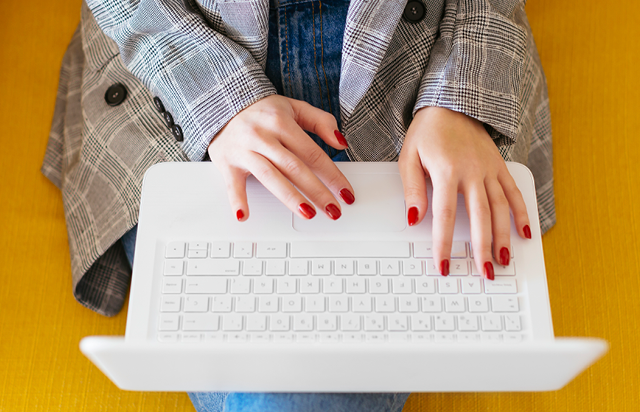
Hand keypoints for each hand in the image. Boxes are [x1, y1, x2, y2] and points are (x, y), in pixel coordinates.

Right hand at [208, 95, 354, 220]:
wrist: (221, 102)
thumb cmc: (261, 111)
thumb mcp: (294, 107)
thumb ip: (321, 122)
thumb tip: (341, 143)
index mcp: (282, 123)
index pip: (313, 153)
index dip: (332, 175)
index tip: (345, 192)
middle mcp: (263, 136)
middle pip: (295, 168)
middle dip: (317, 191)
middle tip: (333, 210)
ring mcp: (245, 150)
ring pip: (270, 176)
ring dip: (290, 197)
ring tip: (308, 213)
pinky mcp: (227, 163)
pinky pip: (233, 184)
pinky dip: (237, 201)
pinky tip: (244, 216)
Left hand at [398, 107, 530, 279]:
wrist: (452, 103)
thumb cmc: (427, 132)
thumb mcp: (408, 157)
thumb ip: (412, 189)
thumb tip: (414, 218)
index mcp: (446, 171)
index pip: (444, 215)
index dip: (444, 243)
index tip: (443, 265)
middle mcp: (472, 172)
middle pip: (479, 217)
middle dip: (482, 248)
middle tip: (484, 272)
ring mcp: (489, 170)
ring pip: (500, 209)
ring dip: (504, 237)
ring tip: (504, 260)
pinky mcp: (499, 166)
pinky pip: (514, 192)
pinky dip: (521, 213)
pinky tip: (524, 233)